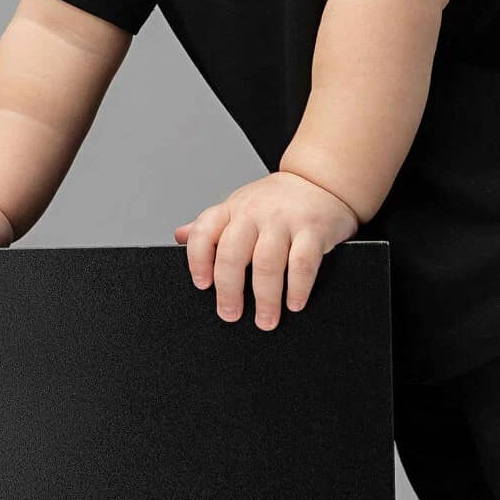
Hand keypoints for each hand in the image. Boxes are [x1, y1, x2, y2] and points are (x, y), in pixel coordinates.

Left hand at [172, 170, 360, 332]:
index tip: (201, 285)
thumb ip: (211, 225)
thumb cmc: (277, 201)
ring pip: (267, 262)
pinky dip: (297, 287)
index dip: (198, 259)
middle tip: (230, 314)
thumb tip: (179, 236)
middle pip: (233, 253)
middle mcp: (255, 212)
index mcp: (233, 209)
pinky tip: (294, 303)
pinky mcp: (313, 229)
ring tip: (266, 320)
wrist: (320, 180)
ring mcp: (285, 220)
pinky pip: (303, 263)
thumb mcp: (240, 206)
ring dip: (265, 297)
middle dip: (229, 289)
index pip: (204, 231)